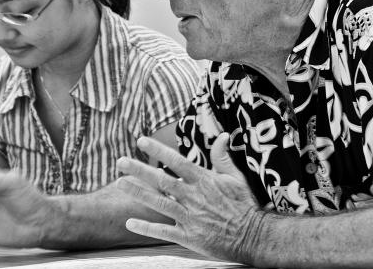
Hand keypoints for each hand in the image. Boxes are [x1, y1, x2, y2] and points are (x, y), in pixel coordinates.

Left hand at [115, 133, 264, 264]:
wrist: (253, 236)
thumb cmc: (245, 205)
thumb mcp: (236, 177)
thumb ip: (223, 157)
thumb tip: (222, 135)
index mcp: (204, 180)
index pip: (176, 161)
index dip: (158, 150)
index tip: (142, 141)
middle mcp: (193, 197)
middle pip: (161, 180)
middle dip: (139, 169)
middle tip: (120, 161)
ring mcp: (189, 217)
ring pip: (158, 202)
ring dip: (137, 193)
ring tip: (119, 184)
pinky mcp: (189, 236)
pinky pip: (163, 231)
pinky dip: (146, 227)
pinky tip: (130, 223)